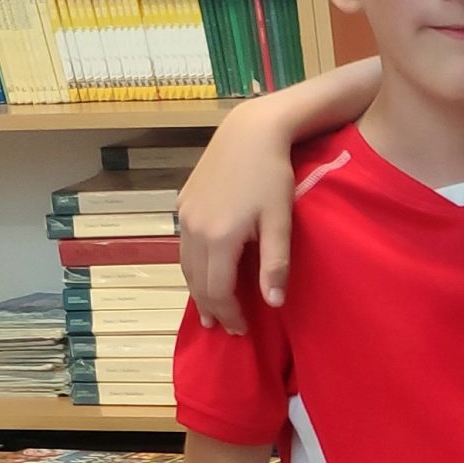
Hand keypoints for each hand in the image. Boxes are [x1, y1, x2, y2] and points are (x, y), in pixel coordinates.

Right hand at [179, 102, 301, 331]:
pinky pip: (184, 246)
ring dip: (197, 290)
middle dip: (212, 308)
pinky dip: (192, 267)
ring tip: (209, 310)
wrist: (249, 132)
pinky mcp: (183, 202)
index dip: (230, 314)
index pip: (218, 291)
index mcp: (219, 238)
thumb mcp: (280, 221)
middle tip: (226, 328)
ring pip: (186, 265)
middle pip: (197, 282)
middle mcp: (194, 229)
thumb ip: (275, 264)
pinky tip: (203, 273)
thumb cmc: (272, 176)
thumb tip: (273, 303)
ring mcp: (185, 215)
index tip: (243, 330)